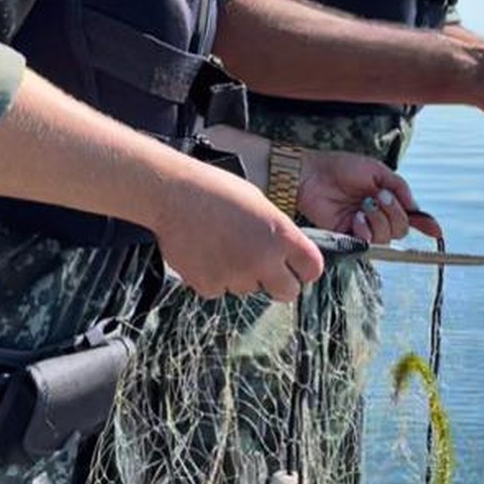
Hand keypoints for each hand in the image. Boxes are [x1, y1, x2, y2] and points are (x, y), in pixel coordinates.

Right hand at [152, 161, 323, 300]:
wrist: (171, 194)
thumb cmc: (214, 190)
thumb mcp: (258, 203)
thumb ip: (276, 232)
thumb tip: (282, 254)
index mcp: (280, 234)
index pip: (312, 268)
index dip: (305, 269)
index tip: (296, 268)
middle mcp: (263, 259)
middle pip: (288, 292)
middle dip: (279, 284)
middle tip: (264, 270)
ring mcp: (236, 275)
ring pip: (248, 289)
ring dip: (240, 276)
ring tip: (220, 246)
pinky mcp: (209, 285)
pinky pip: (219, 290)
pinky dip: (213, 278)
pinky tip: (203, 253)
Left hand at [296, 150, 441, 244]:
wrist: (313, 174)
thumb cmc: (342, 167)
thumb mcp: (377, 170)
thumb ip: (399, 187)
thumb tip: (415, 207)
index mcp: (386, 199)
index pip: (410, 216)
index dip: (425, 224)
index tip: (436, 231)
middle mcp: (378, 216)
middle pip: (401, 229)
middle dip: (395, 213)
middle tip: (379, 197)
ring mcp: (363, 227)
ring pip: (386, 237)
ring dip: (379, 220)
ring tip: (363, 206)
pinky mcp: (347, 236)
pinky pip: (368, 243)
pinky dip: (366, 231)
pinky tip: (356, 218)